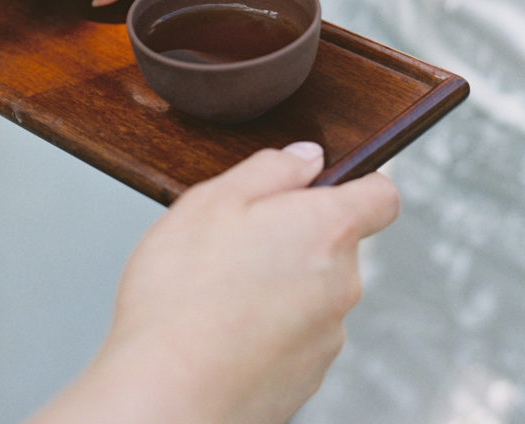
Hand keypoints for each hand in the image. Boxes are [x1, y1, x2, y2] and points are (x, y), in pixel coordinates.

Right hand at [29, 143, 399, 423]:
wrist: (169, 393)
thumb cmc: (183, 294)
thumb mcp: (214, 199)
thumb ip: (270, 168)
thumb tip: (307, 157)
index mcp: (327, 230)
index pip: (380, 195)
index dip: (355, 182)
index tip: (317, 185)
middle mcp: (342, 284)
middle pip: (335, 244)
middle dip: (293, 235)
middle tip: (235, 238)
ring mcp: (327, 337)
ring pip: (312, 290)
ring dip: (278, 282)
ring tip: (218, 288)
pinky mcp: (306, 378)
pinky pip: (295, 334)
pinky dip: (267, 326)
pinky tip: (222, 327)